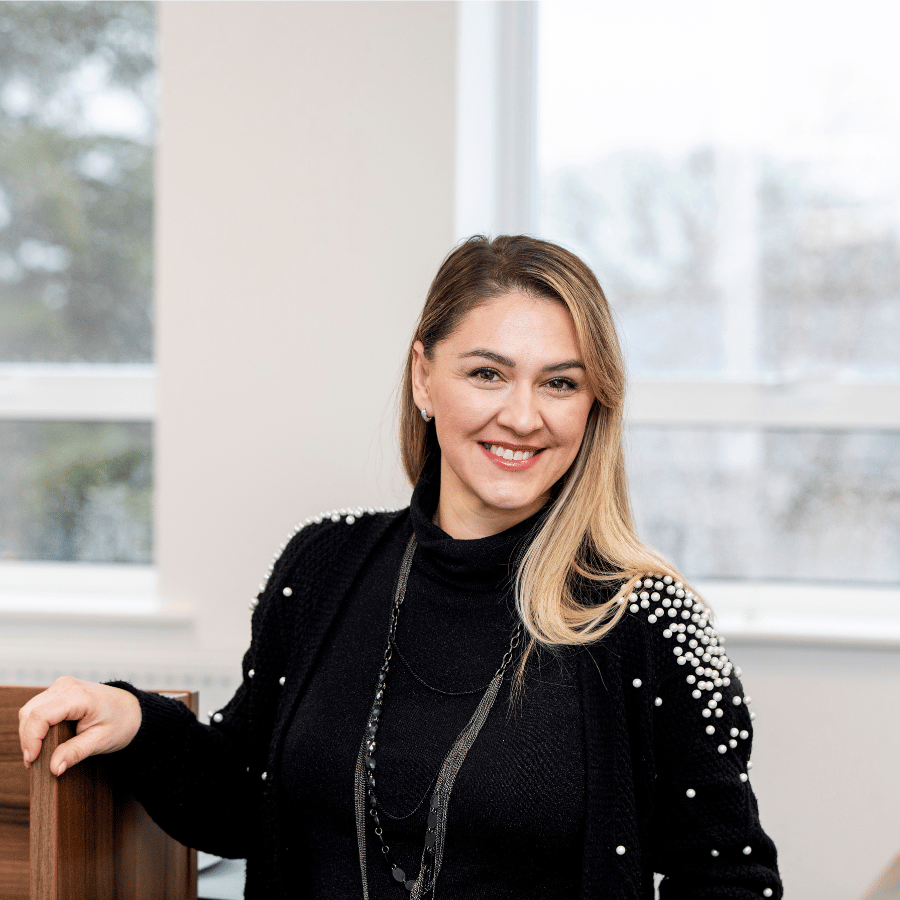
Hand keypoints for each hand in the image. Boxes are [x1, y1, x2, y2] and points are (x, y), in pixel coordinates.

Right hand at [18, 677, 141, 775]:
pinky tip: (42, 741)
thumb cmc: (120, 723)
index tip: (32, 760)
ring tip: (39, 754)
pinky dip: (34, 726)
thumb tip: (53, 768)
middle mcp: (66, 686)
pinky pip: (36, 708)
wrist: (131, 709)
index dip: (31, 739)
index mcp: (79, 696)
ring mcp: (61, 686)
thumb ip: (75, 753)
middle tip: (34, 762)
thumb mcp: (101, 741)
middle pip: (30, 712)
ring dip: (29, 733)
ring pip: (29, 710)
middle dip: (28, 739)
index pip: (41, 715)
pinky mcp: (59, 691)